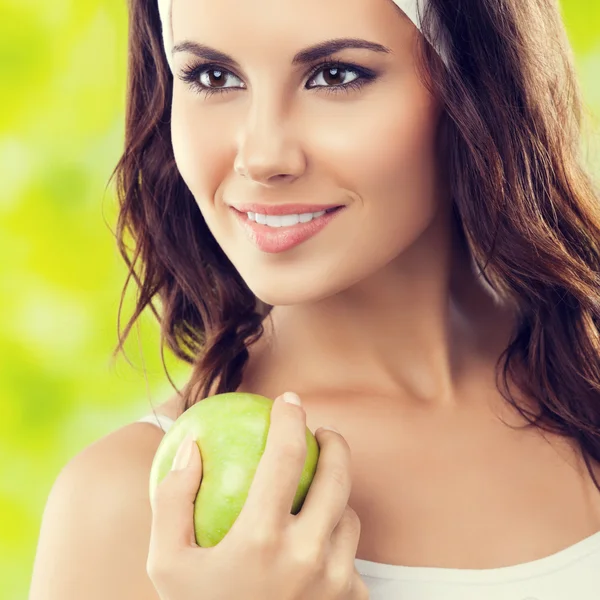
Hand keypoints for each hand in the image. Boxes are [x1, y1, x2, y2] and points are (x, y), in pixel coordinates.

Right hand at [147, 393, 368, 599]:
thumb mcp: (165, 563)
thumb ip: (172, 500)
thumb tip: (192, 447)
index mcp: (262, 539)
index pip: (285, 456)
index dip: (290, 418)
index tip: (289, 401)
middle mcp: (308, 557)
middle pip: (338, 477)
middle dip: (334, 444)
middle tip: (322, 433)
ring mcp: (336, 583)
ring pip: (349, 516)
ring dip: (335, 497)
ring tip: (313, 495)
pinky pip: (354, 558)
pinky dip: (338, 543)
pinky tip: (317, 546)